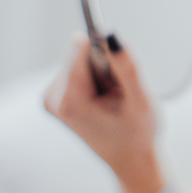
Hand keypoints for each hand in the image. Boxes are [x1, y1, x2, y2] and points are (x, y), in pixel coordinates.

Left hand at [44, 34, 164, 192]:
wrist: (129, 158)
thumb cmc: (138, 133)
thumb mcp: (140, 99)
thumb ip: (127, 66)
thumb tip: (111, 34)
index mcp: (71, 101)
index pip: (80, 49)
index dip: (105, 51)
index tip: (118, 65)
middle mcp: (53, 98)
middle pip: (80, 53)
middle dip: (105, 65)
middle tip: (119, 91)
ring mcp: (51, 98)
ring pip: (80, 59)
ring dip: (102, 72)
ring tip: (113, 98)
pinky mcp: (55, 95)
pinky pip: (77, 68)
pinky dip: (96, 77)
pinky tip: (104, 99)